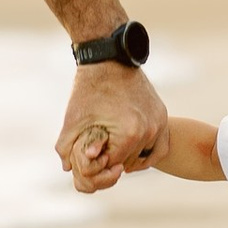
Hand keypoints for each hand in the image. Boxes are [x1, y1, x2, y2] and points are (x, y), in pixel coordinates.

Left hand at [57, 59, 164, 193]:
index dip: (98, 163)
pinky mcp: (162, 116)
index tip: (89, 152)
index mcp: (129, 134)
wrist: (109, 59)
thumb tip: (68, 169)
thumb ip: (65, 147)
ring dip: (128, 156)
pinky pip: (159, 146)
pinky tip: (131, 152)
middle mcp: (149, 131)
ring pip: (143, 156)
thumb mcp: (72, 119)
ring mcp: (159, 123)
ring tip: (111, 147)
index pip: (113, 165)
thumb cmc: (89, 90)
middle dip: (112, 160)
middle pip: (128, 163)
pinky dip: (147, 153)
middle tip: (99, 150)